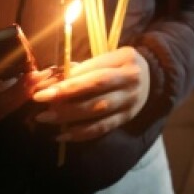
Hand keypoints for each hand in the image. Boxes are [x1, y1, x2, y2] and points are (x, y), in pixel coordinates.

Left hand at [32, 46, 150, 140]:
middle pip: (96, 91)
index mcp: (125, 60)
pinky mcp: (126, 118)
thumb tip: (56, 80)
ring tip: (46, 118)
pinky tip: (62, 135)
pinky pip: (102, 128)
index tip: (45, 88)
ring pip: (98, 111)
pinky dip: (81, 133)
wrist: (152, 77)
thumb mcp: (110, 57)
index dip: (69, 81)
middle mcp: (130, 80)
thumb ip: (86, 67)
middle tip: (40, 102)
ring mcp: (130, 101)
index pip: (94, 72)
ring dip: (69, 116)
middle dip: (66, 97)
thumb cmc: (121, 65)